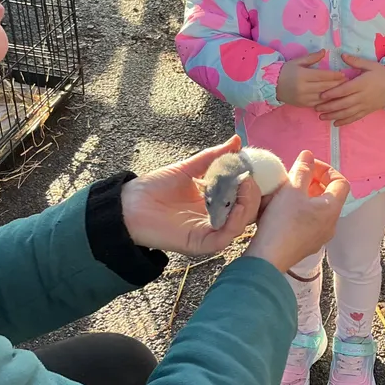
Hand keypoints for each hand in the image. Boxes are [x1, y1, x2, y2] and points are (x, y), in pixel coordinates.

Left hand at [121, 136, 261, 255]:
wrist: (129, 204)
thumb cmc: (155, 187)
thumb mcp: (189, 168)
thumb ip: (213, 157)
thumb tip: (236, 141)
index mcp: (215, 203)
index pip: (243, 198)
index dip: (252, 185)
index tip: (255, 168)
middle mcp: (215, 220)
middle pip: (246, 212)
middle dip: (253, 194)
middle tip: (249, 177)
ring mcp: (209, 232)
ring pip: (240, 225)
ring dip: (247, 205)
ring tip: (245, 185)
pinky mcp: (200, 244)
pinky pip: (224, 237)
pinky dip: (234, 221)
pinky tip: (235, 204)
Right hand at [246, 151, 348, 272]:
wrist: (268, 257)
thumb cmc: (282, 221)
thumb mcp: (291, 189)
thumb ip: (302, 169)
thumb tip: (308, 155)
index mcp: (331, 209)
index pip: (341, 182)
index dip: (326, 169)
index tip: (307, 165)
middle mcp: (331, 224)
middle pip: (329, 196)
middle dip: (313, 182)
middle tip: (295, 177)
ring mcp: (319, 237)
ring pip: (317, 210)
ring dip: (305, 197)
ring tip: (286, 193)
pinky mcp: (306, 245)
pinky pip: (308, 222)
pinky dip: (299, 211)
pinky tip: (281, 211)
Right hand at [276, 50, 345, 106]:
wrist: (272, 86)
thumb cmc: (285, 71)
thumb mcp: (297, 61)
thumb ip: (311, 57)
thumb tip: (324, 52)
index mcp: (303, 75)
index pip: (323, 76)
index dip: (335, 75)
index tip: (344, 74)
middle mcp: (304, 88)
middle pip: (325, 87)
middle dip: (338, 85)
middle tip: (349, 83)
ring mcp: (304, 98)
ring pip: (324, 97)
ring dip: (335, 94)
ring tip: (344, 91)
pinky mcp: (303, 104)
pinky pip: (319, 104)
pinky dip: (327, 101)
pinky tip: (334, 99)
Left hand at [315, 54, 384, 126]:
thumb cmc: (381, 74)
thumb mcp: (370, 65)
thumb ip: (355, 61)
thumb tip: (342, 55)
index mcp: (361, 84)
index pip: (344, 90)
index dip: (332, 93)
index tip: (321, 96)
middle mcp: (362, 96)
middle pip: (343, 103)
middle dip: (329, 106)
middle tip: (316, 108)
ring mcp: (364, 105)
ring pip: (347, 113)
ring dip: (333, 116)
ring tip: (321, 117)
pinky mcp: (367, 111)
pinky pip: (355, 118)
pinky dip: (344, 121)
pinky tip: (335, 123)